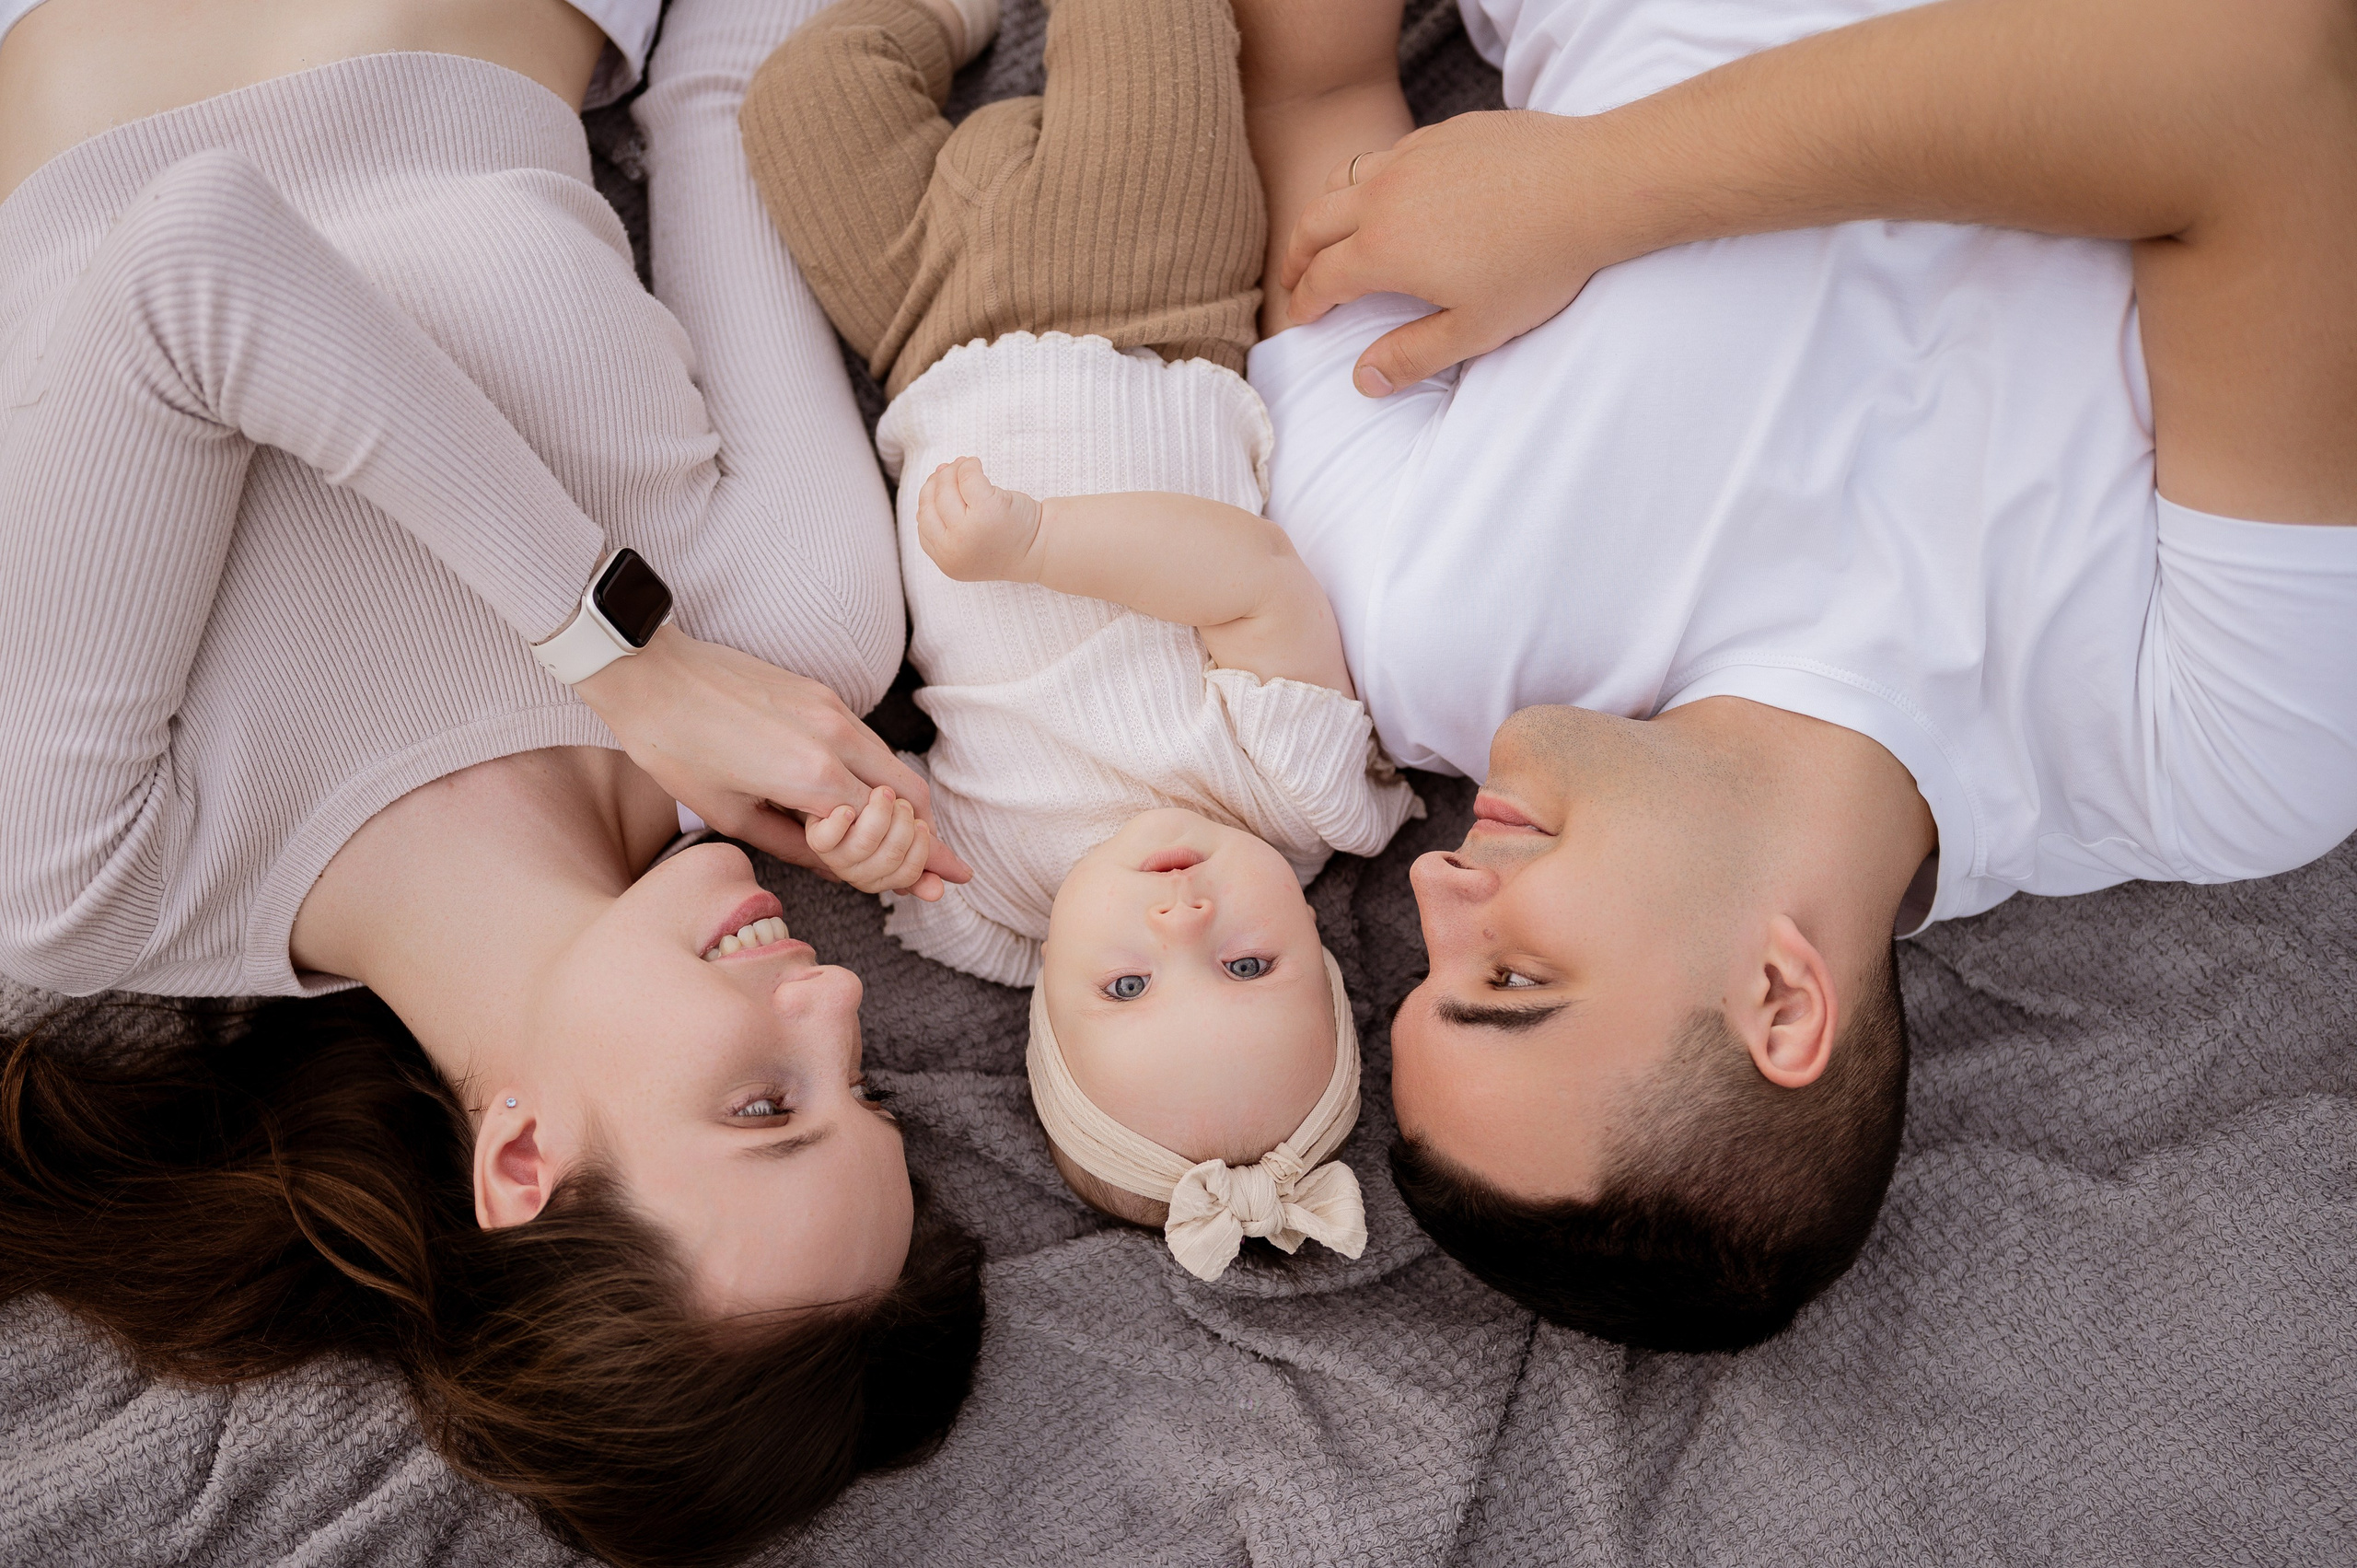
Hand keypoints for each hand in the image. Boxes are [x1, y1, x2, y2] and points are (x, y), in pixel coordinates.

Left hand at [576, 625, 968, 894]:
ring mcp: (832, 708)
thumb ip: (793, 845)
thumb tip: (834, 867)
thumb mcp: (731, 815)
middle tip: (931, 868)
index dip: (919, 862)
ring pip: (893, 764)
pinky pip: (866, 740)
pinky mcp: (820, 692)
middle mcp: (836, 738)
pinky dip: (877, 773)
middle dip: (927, 835)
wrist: (649, 673)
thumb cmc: (676, 748)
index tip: (944, 884)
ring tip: (897, 837)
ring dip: (904, 804)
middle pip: (911, 795)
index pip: (890, 829)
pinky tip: (859, 795)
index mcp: (813, 777)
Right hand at [917, 457, 1046, 582]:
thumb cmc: (1005, 542)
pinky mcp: (988, 509)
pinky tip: (976, 464)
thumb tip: (933, 480)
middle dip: (938, 482)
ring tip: (965, 465)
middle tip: (951, 471)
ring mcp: (969, 530)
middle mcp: (953, 548)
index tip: (938, 485)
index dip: (928, 499)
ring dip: (954, 470)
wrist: (1041, 549)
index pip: (923, 522)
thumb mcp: (968, 543)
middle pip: (930, 503)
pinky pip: (967, 476)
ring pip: (946, 488)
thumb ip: (946, 524)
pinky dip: (969, 465)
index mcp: (947, 561)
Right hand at [1281, 109, 1654, 394]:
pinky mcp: (1443, 134)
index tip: (1300, 319)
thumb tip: (1363, 381)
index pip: (1321, 279)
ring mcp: (1411, 158)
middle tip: (1294, 278)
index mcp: (1382, 251)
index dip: (1304, 304)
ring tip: (1327, 231)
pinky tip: (1391, 193)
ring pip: (1343, 178)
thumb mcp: (1475, 330)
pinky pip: (1387, 154)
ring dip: (1325, 210)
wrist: (1592, 185)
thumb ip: (1412, 356)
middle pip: (1314, 223)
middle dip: (1296, 255)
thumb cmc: (1537, 264)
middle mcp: (1383, 197)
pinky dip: (1370, 179)